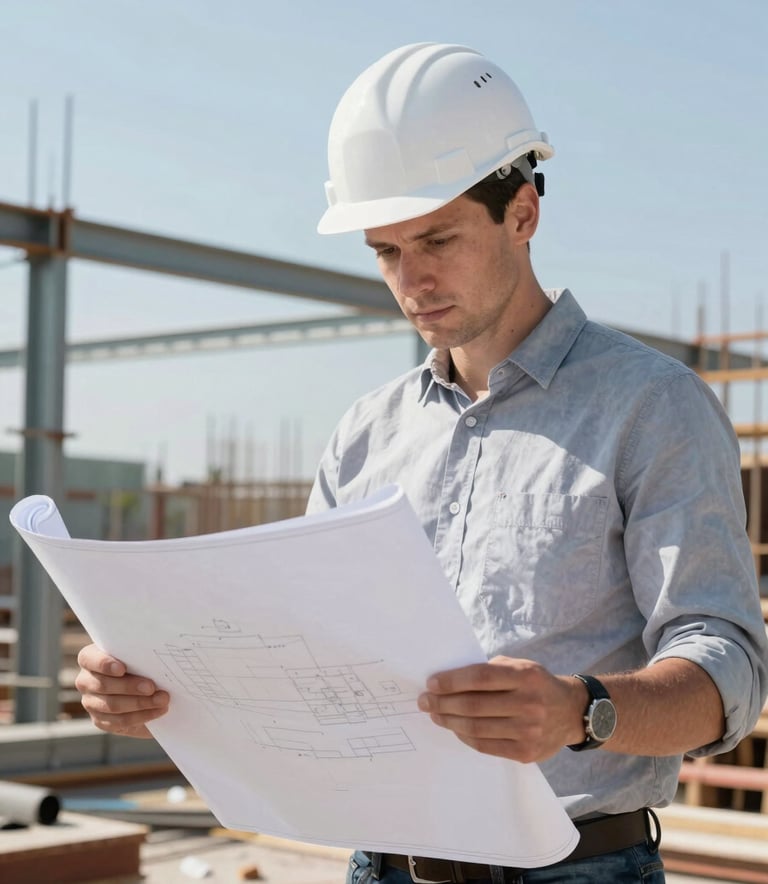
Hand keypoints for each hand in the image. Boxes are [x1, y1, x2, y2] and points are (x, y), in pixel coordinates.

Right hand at [75, 643, 169, 738]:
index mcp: (90, 658)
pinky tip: (157, 711)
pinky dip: (142, 716)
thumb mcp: (139, 654)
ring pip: (112, 705)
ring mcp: (91, 702)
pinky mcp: (101, 720)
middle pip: (103, 685)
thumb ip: (139, 653)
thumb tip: (154, 656)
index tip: (122, 669)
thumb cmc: (141, 662)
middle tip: (152, 687)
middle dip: (130, 687)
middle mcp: (86, 681)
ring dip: (140, 703)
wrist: (146, 687)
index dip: (104, 664)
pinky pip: (119, 721)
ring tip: (162, 699)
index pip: (88, 659)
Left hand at [417, 656, 585, 762]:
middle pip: (474, 705)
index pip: (481, 677)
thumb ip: (492, 670)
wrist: (571, 712)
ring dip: (449, 721)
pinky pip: (485, 746)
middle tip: (425, 701)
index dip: (452, 681)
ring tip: (435, 714)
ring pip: (476, 728)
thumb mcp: (521, 667)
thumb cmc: (536, 685)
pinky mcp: (526, 753)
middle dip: (443, 703)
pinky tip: (455, 728)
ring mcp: (529, 731)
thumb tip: (451, 679)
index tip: (432, 683)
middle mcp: (529, 704)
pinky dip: (465, 736)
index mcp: (526, 676)